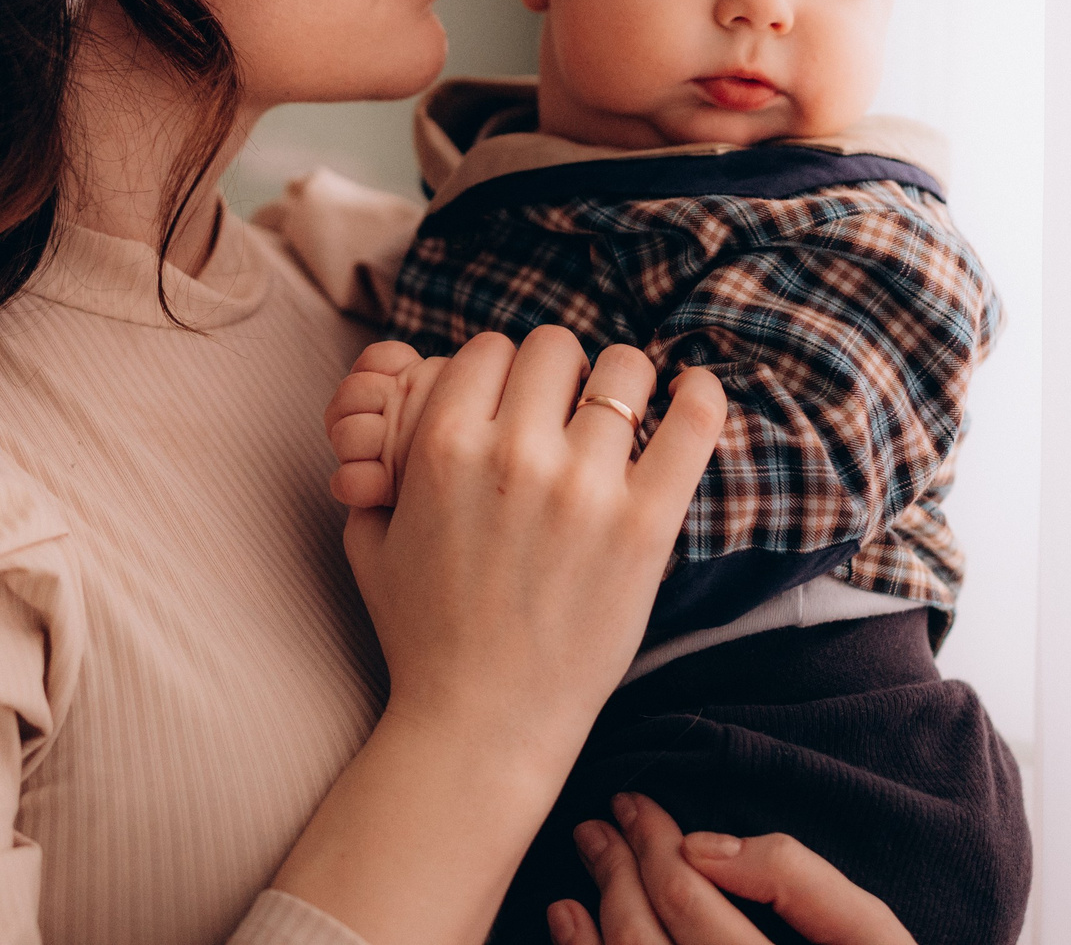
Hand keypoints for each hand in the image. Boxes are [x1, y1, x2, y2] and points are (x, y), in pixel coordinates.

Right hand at [275, 329, 722, 944]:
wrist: (482, 723)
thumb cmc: (423, 635)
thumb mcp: (370, 540)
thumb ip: (379, 464)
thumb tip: (402, 407)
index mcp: (441, 447)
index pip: (488, 350)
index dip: (501, 373)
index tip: (514, 401)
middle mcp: (512, 454)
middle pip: (553, 347)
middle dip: (557, 372)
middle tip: (566, 409)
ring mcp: (583, 488)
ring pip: (622, 370)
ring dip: (621, 383)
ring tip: (623, 412)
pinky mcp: (644, 526)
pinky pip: (691, 424)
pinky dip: (699, 394)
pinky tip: (694, 388)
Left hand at [553, 793, 916, 944]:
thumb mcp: (872, 936)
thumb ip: (800, 881)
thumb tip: (705, 846)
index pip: (687, 902)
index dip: (652, 844)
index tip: (634, 805)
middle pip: (642, 940)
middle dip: (614, 870)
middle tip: (597, 827)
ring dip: (587, 924)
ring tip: (579, 879)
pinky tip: (572, 931)